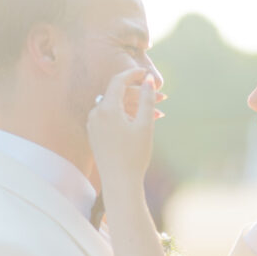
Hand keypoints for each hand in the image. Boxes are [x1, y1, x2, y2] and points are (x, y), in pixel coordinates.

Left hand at [87, 68, 156, 192]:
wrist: (119, 183)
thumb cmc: (134, 155)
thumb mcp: (145, 125)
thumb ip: (147, 99)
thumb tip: (148, 79)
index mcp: (106, 109)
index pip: (118, 81)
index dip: (133, 74)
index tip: (147, 73)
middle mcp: (95, 114)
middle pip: (118, 95)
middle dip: (140, 94)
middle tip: (163, 98)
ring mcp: (93, 125)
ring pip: (115, 107)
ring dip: (135, 107)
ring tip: (157, 114)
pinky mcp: (95, 135)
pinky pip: (110, 118)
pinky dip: (126, 117)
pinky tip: (142, 123)